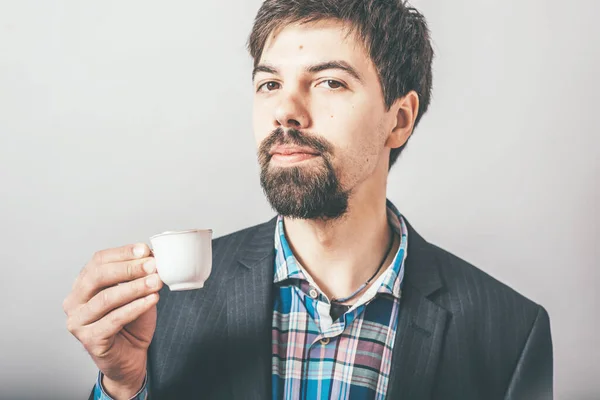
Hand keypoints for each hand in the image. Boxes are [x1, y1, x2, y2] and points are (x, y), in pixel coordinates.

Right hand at [63, 243, 162, 398]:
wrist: (131, 356)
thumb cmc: (132, 322)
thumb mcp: (137, 292)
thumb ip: (140, 275)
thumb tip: (153, 255)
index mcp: (83, 284)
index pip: (99, 260)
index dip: (123, 253)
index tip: (145, 249)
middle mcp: (74, 301)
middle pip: (98, 277)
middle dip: (129, 268)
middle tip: (153, 265)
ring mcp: (78, 322)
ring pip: (106, 298)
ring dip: (135, 287)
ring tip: (156, 281)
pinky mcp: (89, 339)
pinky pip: (114, 319)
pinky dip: (135, 307)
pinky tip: (152, 299)